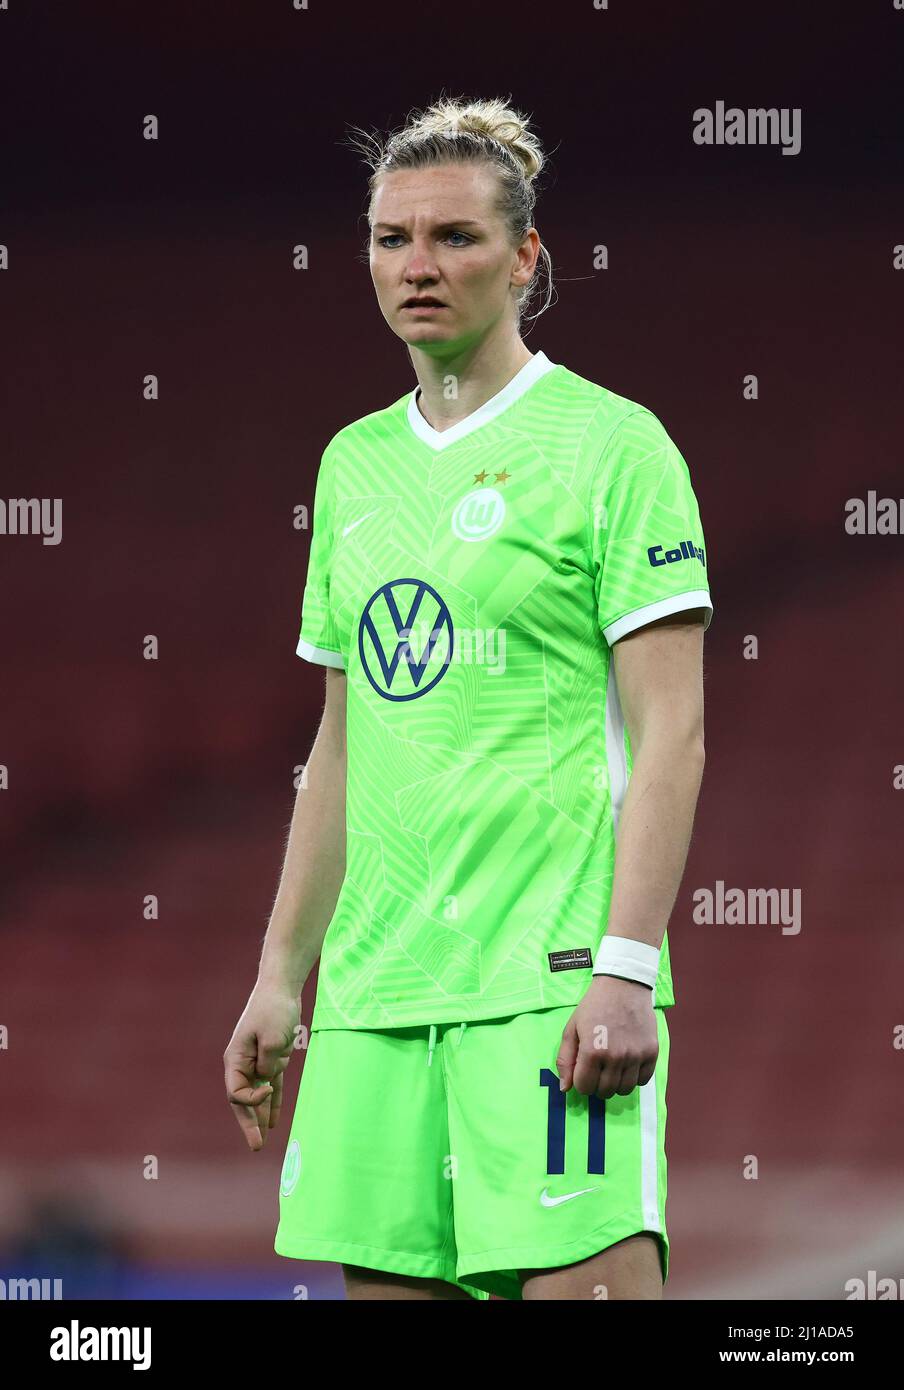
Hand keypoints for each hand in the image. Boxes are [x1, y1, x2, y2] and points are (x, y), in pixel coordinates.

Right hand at [223, 986, 300, 1150]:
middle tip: (256, 1147)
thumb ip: (268, 1063)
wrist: (281, 989)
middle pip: (243, 1101)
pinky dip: (273, 1103)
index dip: (252, 1099)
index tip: (269, 1086)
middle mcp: (243, 1064)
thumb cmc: (273, 1010)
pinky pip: (271, 1086)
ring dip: (260, 1118)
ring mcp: (257, 1062)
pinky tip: (274, 1121)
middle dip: (249, 1124)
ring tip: (261, 1141)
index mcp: (235, 1059)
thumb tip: (267, 1079)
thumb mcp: (273, 1038)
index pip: (237, 1092)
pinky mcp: (273, 1059)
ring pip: (257, 1096)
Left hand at [557, 975, 657, 1099]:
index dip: (581, 1081)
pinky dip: (634, 1077)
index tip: (583, 1070)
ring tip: (612, 1067)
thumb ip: (565, 1059)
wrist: (623, 985)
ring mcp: (636, 1055)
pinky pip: (643, 1080)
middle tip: (598, 1069)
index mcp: (592, 1051)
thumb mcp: (571, 1029)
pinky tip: (628, 1064)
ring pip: (625, 1089)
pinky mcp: (652, 1052)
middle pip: (605, 1091)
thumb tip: (565, 1088)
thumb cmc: (594, 1006)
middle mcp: (615, 1057)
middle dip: (597, 1084)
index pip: (585, 1087)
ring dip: (616, 1083)